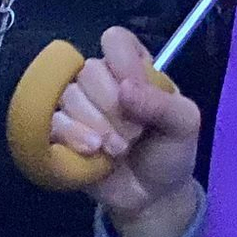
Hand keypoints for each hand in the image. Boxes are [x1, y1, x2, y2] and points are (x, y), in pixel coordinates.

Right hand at [49, 26, 203, 236]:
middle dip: (111, 107)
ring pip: (69, 95)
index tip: (132, 89)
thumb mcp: (184, 126)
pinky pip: (52, 121)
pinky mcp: (60, 131)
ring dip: (95, 125)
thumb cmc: (170, 152)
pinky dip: (73, 136)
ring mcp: (78, 105)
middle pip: (89, 70)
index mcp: (134, 67)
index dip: (122, 61)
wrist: (152, 197)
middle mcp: (103, 80)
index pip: (116, 40)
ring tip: (117, 150)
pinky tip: (92, 151)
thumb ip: (163, 103)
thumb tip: (126, 89)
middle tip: (133, 136)